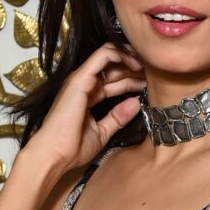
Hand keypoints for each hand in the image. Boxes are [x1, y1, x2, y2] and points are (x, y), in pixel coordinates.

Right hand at [27, 39, 146, 172]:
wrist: (54, 154)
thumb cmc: (72, 147)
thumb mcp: (102, 132)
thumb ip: (118, 117)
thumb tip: (136, 103)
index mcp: (88, 95)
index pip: (113, 81)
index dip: (132, 80)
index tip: (150, 84)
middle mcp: (84, 83)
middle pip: (113, 68)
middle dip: (135, 68)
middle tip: (154, 72)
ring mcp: (81, 79)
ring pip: (109, 56)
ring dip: (130, 58)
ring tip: (148, 64)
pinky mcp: (81, 78)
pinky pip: (103, 56)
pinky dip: (121, 55)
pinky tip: (136, 63)